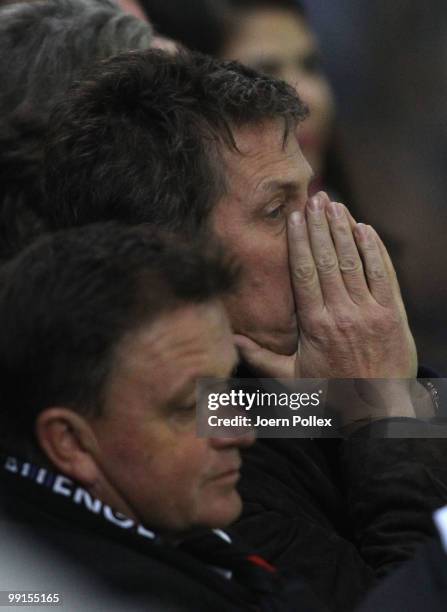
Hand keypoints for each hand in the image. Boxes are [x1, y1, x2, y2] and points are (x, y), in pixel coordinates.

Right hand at [235, 191, 417, 379]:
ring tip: (335, 205)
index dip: (300, 241)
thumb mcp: (290, 381)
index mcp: (315, 325)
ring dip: (344, 230)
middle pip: (328, 259)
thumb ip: (259, 358)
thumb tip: (230, 339)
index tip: (296, 217)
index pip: (304, 273)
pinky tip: (365, 229)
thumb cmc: (330, 397)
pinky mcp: (393, 315)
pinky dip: (374, 250)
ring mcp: (370, 312)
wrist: (377, 413)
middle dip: (320, 226)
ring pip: (355, 261)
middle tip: (315, 198)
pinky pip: (384, 274)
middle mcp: (342, 313)